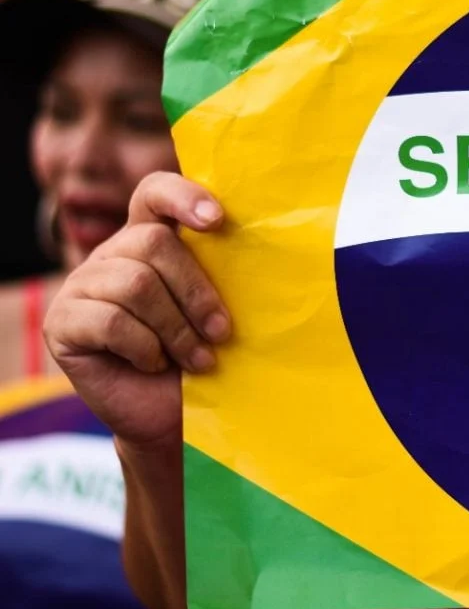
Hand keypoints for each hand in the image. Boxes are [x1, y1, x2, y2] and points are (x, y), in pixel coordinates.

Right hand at [43, 172, 230, 445]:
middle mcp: (112, 254)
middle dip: (196, 292)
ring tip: (197, 359)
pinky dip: (144, 347)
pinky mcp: (62, 322)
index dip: (182, 196)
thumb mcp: (220, 308)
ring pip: (135, 284)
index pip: (155, 193)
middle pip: (153, 243)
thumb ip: (224, 272)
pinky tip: (153, 363)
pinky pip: (111, 321)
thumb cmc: (204, 356)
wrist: (174, 416)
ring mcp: (82, 285)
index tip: (217, 221)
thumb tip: (266, 245)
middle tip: (221, 332)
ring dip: (176, 328)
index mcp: (151, 238)